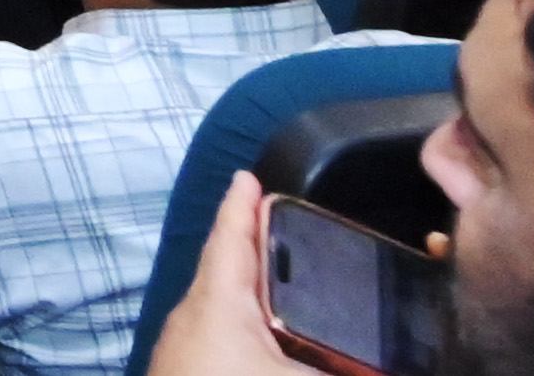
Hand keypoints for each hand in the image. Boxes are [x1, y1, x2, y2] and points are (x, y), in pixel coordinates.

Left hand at [140, 176, 305, 375]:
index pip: (229, 239)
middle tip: (278, 218)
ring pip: (216, 300)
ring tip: (275, 271)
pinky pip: (215, 329)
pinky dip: (238, 316)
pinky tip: (259, 330)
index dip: (241, 206)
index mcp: (217, 304)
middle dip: (250, 242)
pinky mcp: (182, 369)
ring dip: (245, 283)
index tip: (246, 177)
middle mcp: (192, 317)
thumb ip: (351, 367)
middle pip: (223, 266)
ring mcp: (182, 345)